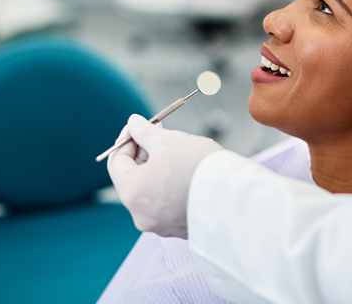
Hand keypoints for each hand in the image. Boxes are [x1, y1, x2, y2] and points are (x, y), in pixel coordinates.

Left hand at [107, 114, 222, 237]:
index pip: (117, 162)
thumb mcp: (167, 141)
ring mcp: (159, 225)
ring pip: (150, 192)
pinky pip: (166, 205)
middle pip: (133, 178)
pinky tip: (184, 171)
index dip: (126, 139)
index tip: (138, 126)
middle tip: (157, 132)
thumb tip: (133, 123)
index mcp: (132, 193)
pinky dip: (169, 187)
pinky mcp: (178, 229)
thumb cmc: (198, 166)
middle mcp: (140, 215)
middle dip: (143, 153)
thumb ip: (145, 132)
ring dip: (156, 169)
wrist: (234, 195)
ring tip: (174, 150)